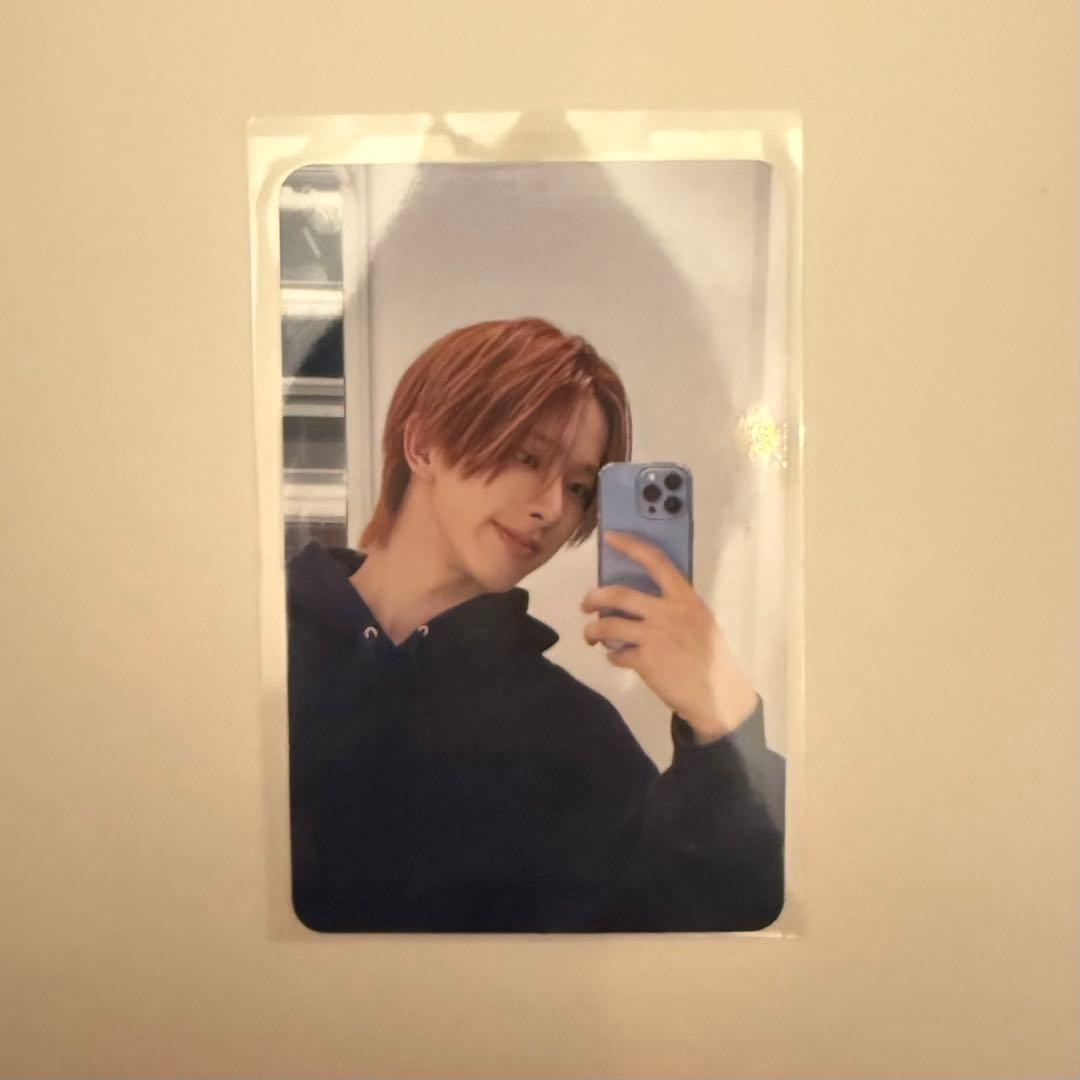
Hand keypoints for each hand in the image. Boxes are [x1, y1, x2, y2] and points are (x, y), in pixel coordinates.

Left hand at [582, 532, 759, 742]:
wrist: (718, 695)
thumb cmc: (711, 657)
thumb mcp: (699, 621)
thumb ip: (675, 607)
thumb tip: (641, 601)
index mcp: (685, 597)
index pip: (656, 561)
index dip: (630, 545)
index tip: (611, 537)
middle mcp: (668, 611)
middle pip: (619, 594)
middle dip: (594, 597)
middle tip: (586, 604)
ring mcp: (655, 636)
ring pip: (609, 624)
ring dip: (593, 630)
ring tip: (591, 636)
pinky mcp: (645, 660)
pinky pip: (616, 654)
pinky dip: (612, 656)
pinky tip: (618, 658)